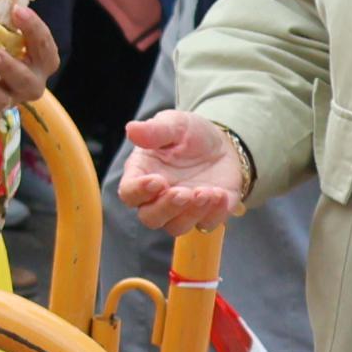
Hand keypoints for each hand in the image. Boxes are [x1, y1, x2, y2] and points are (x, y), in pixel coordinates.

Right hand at [117, 109, 249, 232]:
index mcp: (141, 175)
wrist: (222, 144)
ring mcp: (182, 210)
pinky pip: (207, 225)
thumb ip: (154, 130)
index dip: (139, 191)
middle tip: (184, 192)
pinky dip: (214, 214)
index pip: (129, 193)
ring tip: (207, 192)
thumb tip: (131, 129)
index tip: (157, 181)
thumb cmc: (190, 134)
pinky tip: (221, 194)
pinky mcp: (206, 215)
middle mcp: (157, 198)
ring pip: (176, 227)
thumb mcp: (174, 124)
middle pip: (150, 218)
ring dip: (191, 214)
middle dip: (167, 208)